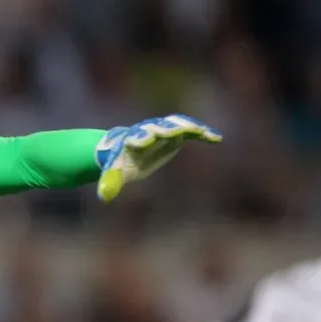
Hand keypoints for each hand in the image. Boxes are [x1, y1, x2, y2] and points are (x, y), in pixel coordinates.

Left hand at [95, 114, 221, 202]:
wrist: (125, 147)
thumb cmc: (119, 162)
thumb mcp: (114, 173)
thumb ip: (110, 182)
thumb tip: (104, 198)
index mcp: (130, 140)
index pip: (135, 136)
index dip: (140, 138)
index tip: (146, 140)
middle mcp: (146, 131)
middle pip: (156, 127)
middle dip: (165, 128)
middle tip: (176, 131)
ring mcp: (162, 130)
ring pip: (175, 124)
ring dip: (189, 127)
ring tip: (204, 133)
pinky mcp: (175, 133)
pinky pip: (190, 130)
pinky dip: (202, 133)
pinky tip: (217, 139)